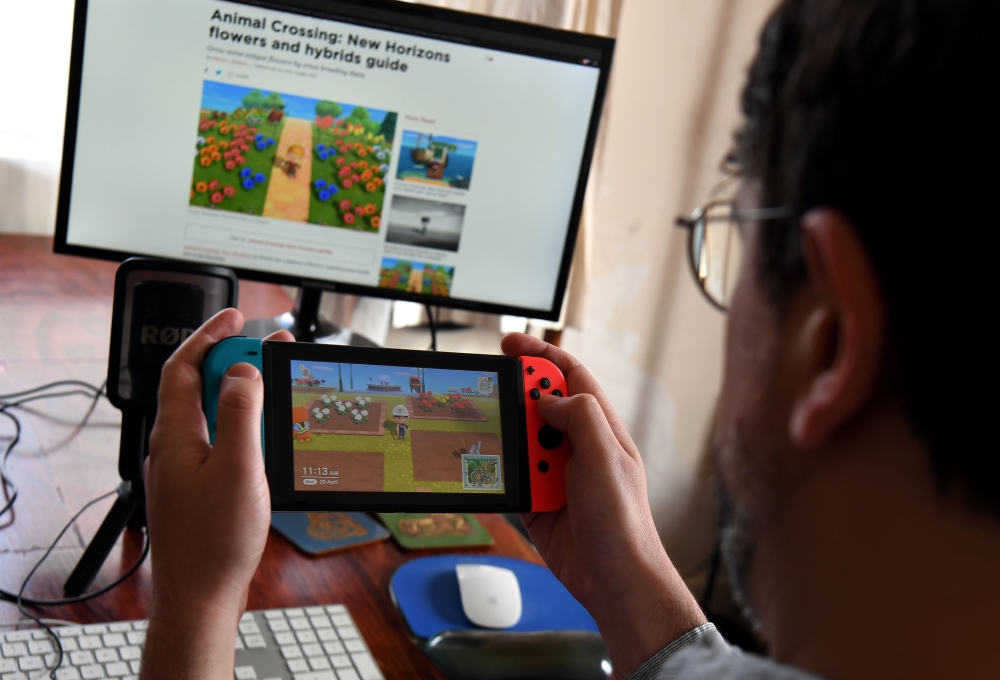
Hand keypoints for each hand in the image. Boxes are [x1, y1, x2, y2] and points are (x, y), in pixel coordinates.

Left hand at [140, 309, 292, 679]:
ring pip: (210, 411)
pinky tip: (264, 432)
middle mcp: (174, 445)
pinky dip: (241, 422)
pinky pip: (217, 437)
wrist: (200, 595)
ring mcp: (184, 466)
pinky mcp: (197, 485)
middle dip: (232, 357)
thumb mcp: (237, 467)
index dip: (209, 335)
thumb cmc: (215, 541)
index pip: (184, 366)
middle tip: (268, 347)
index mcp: (176, 434)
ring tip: (273, 382)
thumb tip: (242, 371)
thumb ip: (240, 413)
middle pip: (198, 384)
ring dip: (239, 390)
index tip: (237, 316)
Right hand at [502, 333, 705, 676]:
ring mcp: (556, 473)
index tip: (510, 345)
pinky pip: (511, 477)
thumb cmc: (623, 522)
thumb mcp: (606, 457)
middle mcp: (577, 446)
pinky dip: (500, 475)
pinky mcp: (537, 500)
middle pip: (537, 405)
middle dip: (514, 400)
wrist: (614, 580)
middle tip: (492, 398)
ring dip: (509, 446)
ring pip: (519, 442)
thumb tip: (546, 397)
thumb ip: (580, 416)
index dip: (539, 356)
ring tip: (516, 463)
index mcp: (600, 428)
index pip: (569, 376)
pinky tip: (494, 477)